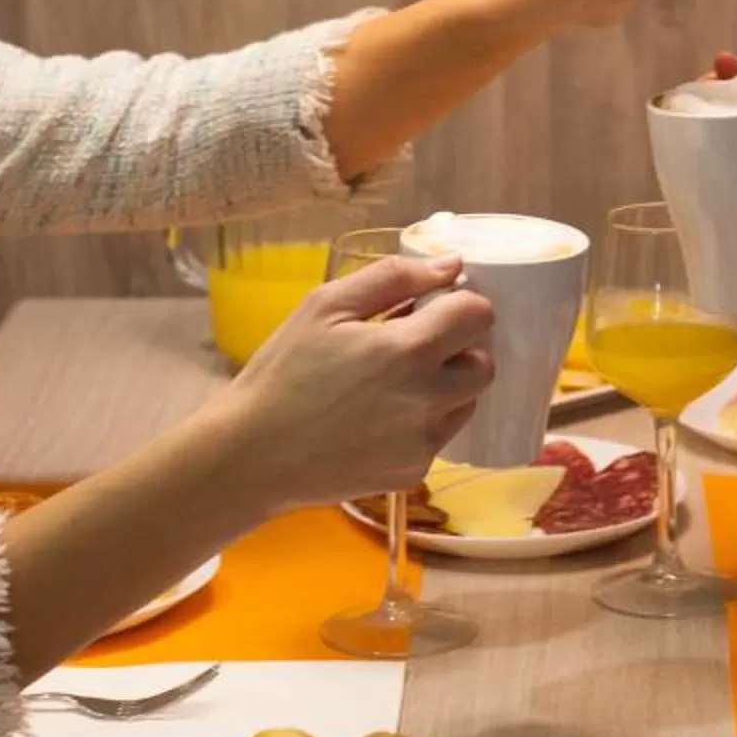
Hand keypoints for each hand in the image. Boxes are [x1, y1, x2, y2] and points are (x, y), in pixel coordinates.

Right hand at [221, 254, 496, 506]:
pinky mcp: (414, 472)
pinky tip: (377, 418)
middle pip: (483, 364)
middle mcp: (429, 399)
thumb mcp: (325, 306)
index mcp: (410, 349)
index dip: (460, 304)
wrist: (252, 455)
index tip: (432, 307)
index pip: (478, 315)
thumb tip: (452, 264)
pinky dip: (421, 422)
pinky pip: (438, 436)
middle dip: (459, 349)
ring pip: (466, 402)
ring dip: (446, 386)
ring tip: (393, 383)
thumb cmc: (283, 371)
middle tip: (414, 345)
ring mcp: (424, 441)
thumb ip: (393, 277)